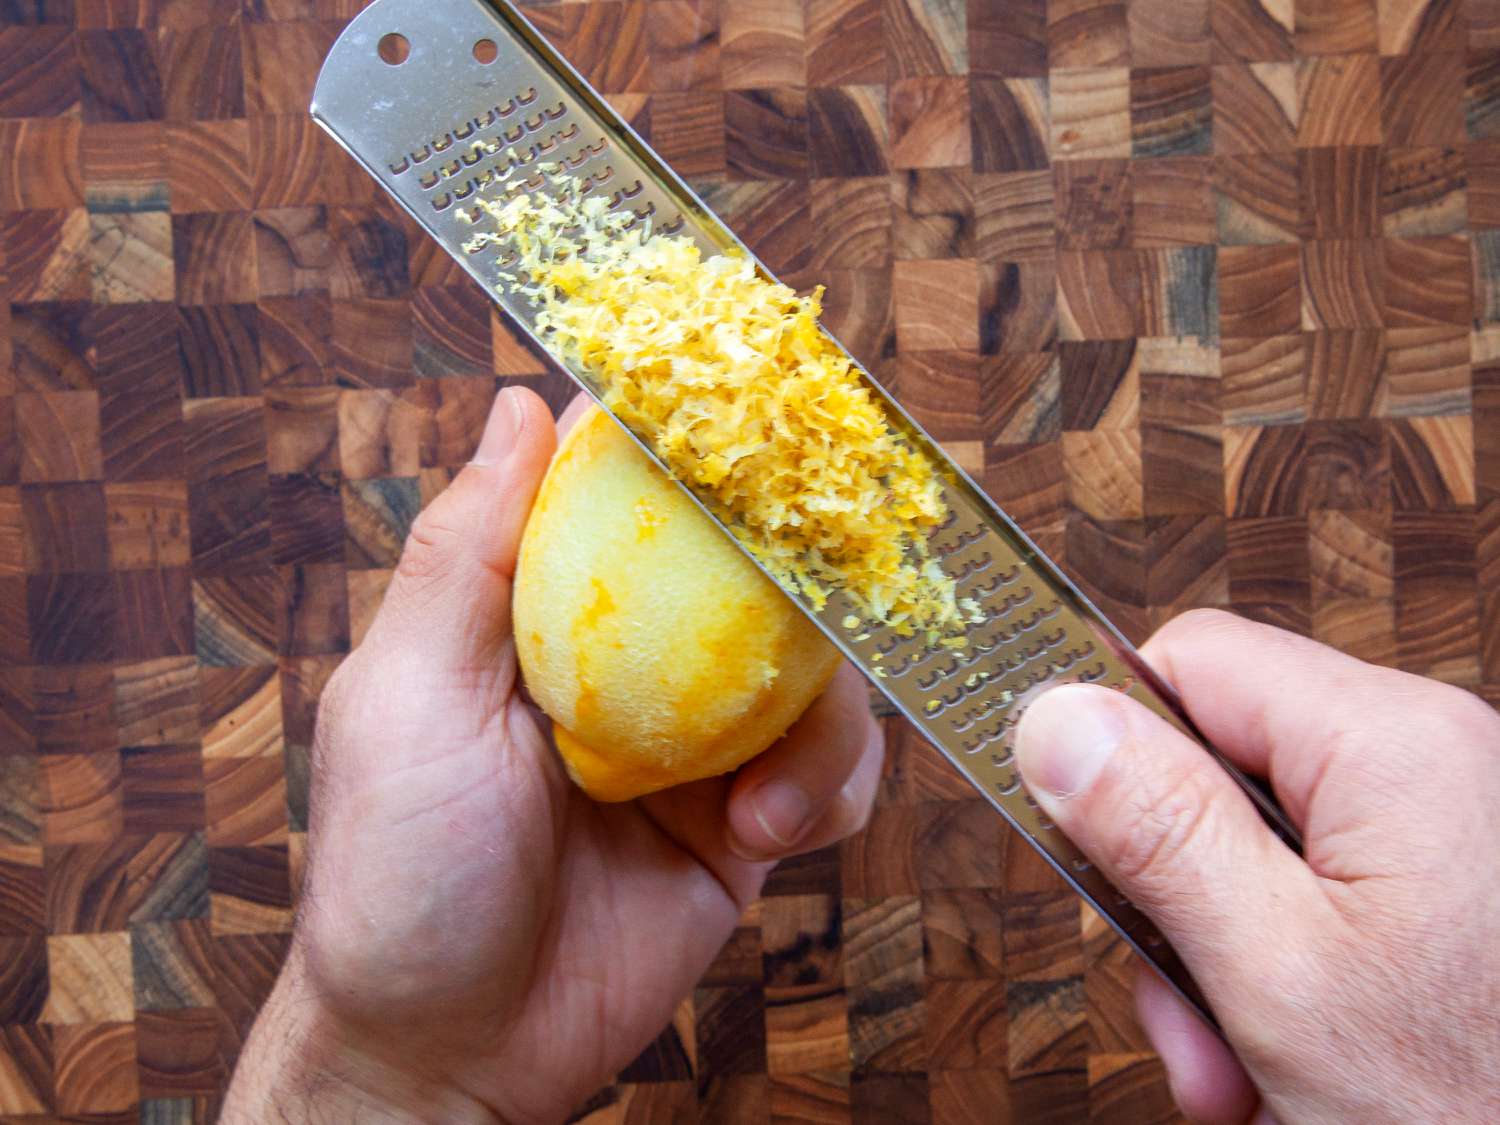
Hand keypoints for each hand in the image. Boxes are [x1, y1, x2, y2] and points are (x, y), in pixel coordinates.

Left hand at [221, 387, 883, 1123]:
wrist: (456, 1059)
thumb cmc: (398, 879)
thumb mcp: (407, 702)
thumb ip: (464, 556)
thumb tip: (517, 405)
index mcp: (538, 607)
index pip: (623, 483)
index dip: (690, 434)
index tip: (754, 409)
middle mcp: (628, 655)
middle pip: (749, 561)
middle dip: (799, 570)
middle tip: (824, 590)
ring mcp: (697, 736)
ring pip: (818, 665)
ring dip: (817, 718)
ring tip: (754, 798)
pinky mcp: (751, 816)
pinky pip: (838, 768)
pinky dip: (830, 788)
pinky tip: (765, 834)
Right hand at [1016, 609, 1499, 1124]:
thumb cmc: (1474, 1108)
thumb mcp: (1275, 974)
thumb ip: (1157, 829)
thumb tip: (1053, 716)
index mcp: (1394, 743)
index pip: (1193, 662)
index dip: (1112, 745)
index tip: (1075, 841)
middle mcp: (1430, 760)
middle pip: (1215, 768)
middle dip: (1172, 897)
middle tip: (1180, 1014)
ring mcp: (1444, 828)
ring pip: (1252, 851)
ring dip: (1216, 964)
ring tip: (1242, 1076)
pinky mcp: (1447, 889)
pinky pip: (1313, 899)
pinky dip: (1277, 982)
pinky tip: (1289, 1075)